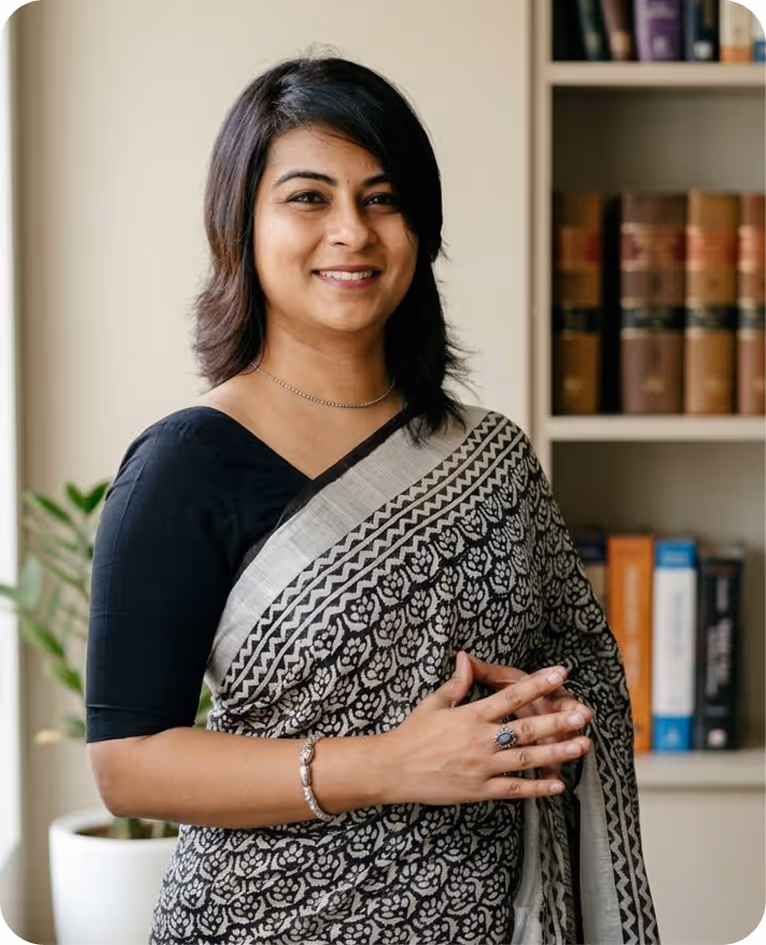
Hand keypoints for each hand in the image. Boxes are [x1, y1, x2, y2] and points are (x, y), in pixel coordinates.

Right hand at [382, 652, 591, 806]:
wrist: (393, 769)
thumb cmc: (412, 734)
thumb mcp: (433, 703)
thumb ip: (457, 683)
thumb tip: (465, 657)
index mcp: (471, 716)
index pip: (511, 696)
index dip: (537, 684)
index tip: (560, 674)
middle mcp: (481, 741)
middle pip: (526, 729)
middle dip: (557, 721)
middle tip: (582, 715)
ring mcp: (482, 768)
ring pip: (526, 759)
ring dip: (557, 752)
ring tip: (581, 745)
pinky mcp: (480, 791)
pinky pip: (514, 790)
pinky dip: (537, 787)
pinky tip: (558, 784)